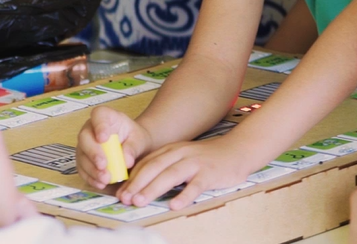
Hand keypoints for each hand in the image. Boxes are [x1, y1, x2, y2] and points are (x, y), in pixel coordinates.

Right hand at [76, 107, 152, 189]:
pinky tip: (100, 183)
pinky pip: (83, 169)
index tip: (103, 138)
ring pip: (82, 155)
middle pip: (85, 137)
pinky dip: (91, 177)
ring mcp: (84, 145)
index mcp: (104, 116)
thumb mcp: (139, 139)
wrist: (132, 148)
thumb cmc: (134, 138)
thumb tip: (126, 161)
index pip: (98, 116)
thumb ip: (133, 147)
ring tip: (105, 179)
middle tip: (103, 164)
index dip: (99, 126)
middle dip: (93, 153)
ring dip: (92, 169)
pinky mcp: (83, 160)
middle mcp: (90, 128)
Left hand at [117, 134, 254, 209]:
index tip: (120, 192)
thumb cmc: (206, 159)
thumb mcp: (183, 157)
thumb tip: (143, 184)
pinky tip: (174, 205)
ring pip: (170, 175)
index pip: (147, 163)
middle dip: (137, 184)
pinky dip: (184, 195)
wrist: (236, 150)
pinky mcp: (209, 173)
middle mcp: (180, 154)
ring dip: (153, 189)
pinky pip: (195, 186)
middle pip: (154, 168)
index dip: (132, 178)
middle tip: (124, 198)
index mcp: (171, 150)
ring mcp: (195, 163)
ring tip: (140, 201)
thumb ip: (166, 166)